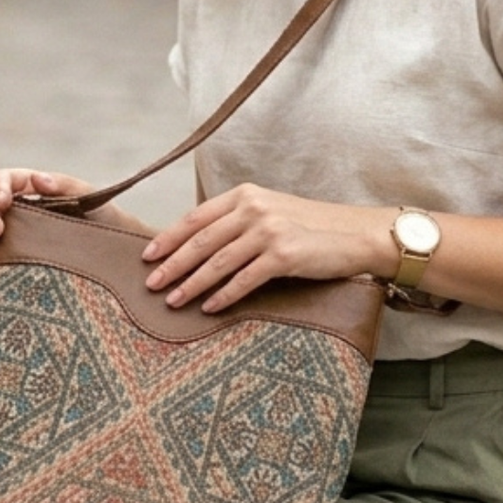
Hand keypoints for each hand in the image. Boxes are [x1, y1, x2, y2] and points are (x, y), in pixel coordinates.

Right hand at [0, 168, 148, 276]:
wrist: (113, 252)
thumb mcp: (89, 197)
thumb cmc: (102, 217)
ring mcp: (13, 236)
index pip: (4, 179)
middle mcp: (17, 211)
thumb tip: (38, 179)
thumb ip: (64, 185)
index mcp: (32, 188)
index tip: (4, 201)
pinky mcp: (11, 261)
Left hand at [141, 183, 395, 312]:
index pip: (196, 217)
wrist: (354, 234)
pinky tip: (210, 308)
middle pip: (201, 240)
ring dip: (191, 284)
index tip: (148, 256)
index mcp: (246, 195)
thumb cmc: (310, 227)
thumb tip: (196, 248)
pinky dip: (224, 295)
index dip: (169, 238)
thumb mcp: (271, 212)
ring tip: (173, 301)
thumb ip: (237, 222)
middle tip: (151, 284)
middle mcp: (254, 208)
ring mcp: (269, 230)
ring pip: (218, 262)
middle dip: (172, 264)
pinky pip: (244, 279)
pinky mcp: (284, 255)